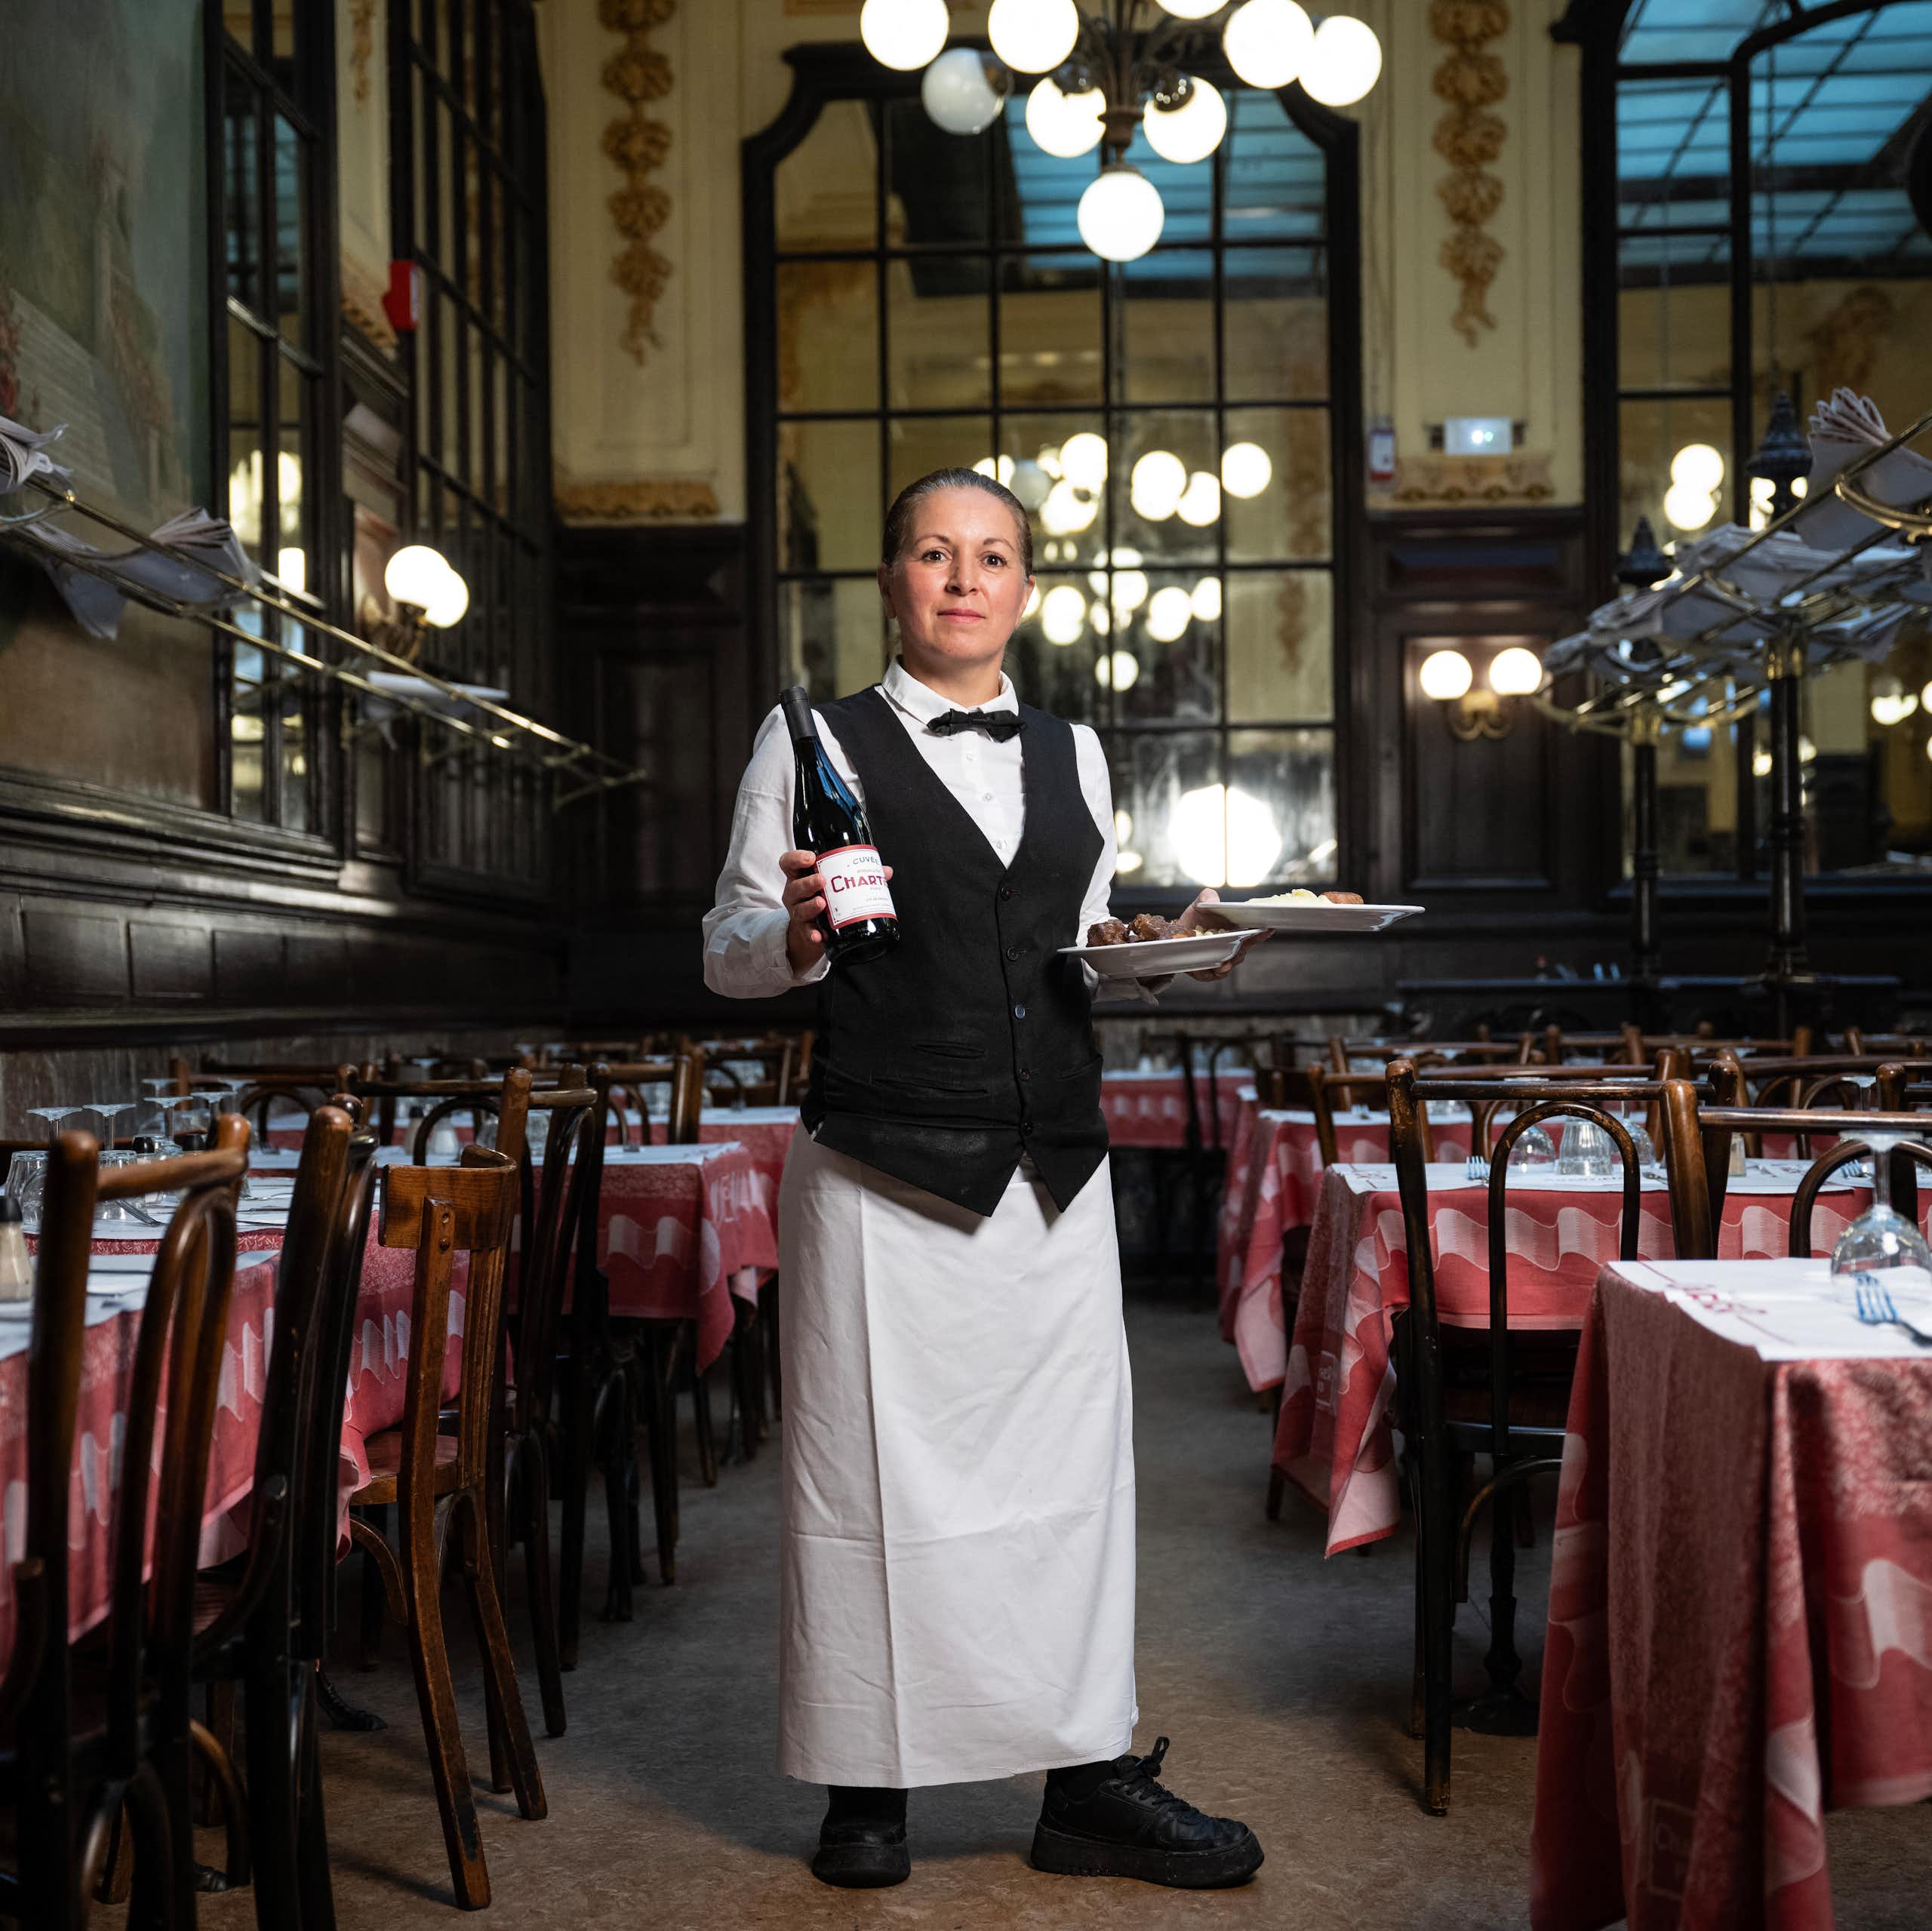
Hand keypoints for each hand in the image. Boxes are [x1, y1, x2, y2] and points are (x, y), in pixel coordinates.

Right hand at [779, 849, 891, 975]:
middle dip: (808, 883)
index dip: (796, 858)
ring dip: (810, 906)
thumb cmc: (822, 898)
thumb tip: (885, 871)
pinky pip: (807, 932)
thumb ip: (858, 875)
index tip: (811, 857)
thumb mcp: (833, 885)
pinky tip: (820, 935)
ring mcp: (798, 912)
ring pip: (799, 909)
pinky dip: (812, 933)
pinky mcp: (805, 930)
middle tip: (823, 881)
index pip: (789, 863)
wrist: (812, 930)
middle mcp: (795, 894)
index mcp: (801, 877)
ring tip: (822, 904)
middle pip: (795, 886)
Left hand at [1173, 887, 1267, 981]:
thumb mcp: (1200, 904)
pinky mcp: (1205, 971)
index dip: (1261, 933)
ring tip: (1227, 962)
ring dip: (1229, 964)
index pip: (1252, 934)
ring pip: (1229, 965)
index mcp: (1234, 932)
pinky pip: (1212, 975)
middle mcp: (1230, 948)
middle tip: (1245, 943)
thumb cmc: (1194, 918)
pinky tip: (1216, 968)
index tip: (1268, 928)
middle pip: (1242, 952)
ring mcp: (1219, 960)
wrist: (1174, 933)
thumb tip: (1213, 900)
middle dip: (1244, 949)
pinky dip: (1215, 972)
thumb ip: (1207, 897)